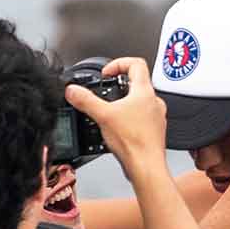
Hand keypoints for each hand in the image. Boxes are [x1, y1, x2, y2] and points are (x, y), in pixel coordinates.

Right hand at [66, 57, 166, 174]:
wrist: (146, 165)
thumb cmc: (133, 141)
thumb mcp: (103, 116)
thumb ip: (86, 100)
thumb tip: (73, 90)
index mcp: (144, 91)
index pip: (136, 63)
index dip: (119, 63)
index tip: (106, 73)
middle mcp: (154, 101)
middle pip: (137, 82)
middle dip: (118, 85)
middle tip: (105, 91)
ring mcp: (156, 115)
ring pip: (139, 100)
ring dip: (123, 102)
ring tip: (109, 110)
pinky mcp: (154, 129)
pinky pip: (141, 116)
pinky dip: (128, 117)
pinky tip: (117, 127)